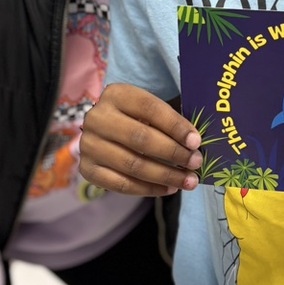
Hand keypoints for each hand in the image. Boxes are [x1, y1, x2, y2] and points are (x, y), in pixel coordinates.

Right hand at [79, 83, 201, 195]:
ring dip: (166, 175)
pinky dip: (149, 189)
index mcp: (116, 95)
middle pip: (141, 138)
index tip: (196, 142)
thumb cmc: (134, 119)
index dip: (175, 126)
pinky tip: (168, 189)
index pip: (150, 109)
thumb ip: (167, 123)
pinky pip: (122, 185)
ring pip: (133, 165)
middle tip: (196, 162)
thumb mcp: (147, 111)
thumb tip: (195, 145)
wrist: (102, 132)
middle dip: (173, 153)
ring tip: (188, 181)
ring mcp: (89, 145)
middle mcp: (97, 118)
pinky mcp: (88, 169)